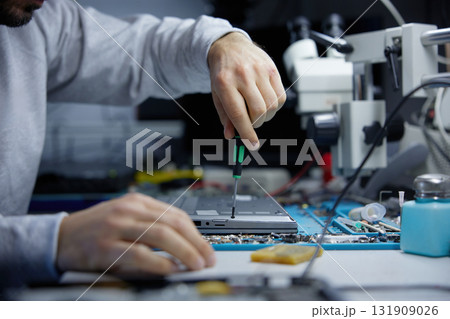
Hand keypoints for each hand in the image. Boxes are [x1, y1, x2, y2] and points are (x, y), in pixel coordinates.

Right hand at [56, 193, 214, 274]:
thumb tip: (184, 246)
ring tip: (196, 264)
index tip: (206, 247)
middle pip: (172, 223)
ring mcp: (116, 226)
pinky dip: (159, 262)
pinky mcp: (105, 246)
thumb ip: (151, 226)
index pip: (175, 214)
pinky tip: (170, 269)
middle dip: (195, 242)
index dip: (196, 232)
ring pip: (160, 234)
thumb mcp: (126, 219)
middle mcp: (128, 210)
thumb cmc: (97, 230)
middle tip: (208, 258)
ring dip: (184, 251)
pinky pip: (139, 253)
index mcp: (137, 202)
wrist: (60, 237)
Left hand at [208, 32, 285, 149]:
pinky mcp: (272, 69)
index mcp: (225, 83)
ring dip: (267, 116)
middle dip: (257, 124)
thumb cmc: (222, 73)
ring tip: (258, 112)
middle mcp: (243, 75)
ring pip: (272, 105)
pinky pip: (281, 96)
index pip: (239, 114)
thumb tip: (231, 136)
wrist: (229, 46)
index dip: (246, 133)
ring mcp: (260, 71)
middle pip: (259, 111)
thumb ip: (225, 116)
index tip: (252, 145)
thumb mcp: (217, 94)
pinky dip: (275, 106)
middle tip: (252, 123)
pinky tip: (266, 102)